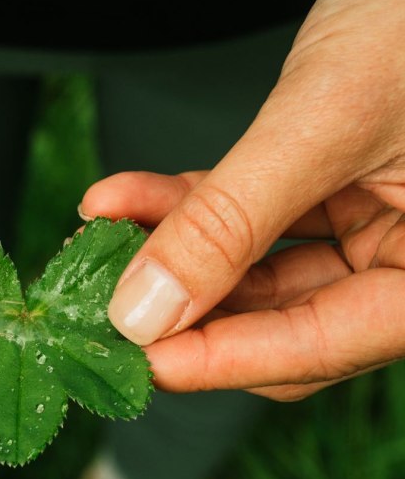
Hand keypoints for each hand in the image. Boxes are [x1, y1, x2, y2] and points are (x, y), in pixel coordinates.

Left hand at [81, 0, 404, 400]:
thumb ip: (230, 223)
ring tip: (101, 238)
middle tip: (106, 310)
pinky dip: (193, 210)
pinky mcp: (343, 191)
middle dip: (189, 311)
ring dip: (176, 257)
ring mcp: (378, 227)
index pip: (320, 346)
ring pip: (260, 275)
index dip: (222, 360)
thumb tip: (144, 313)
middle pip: (285, 324)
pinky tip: (125, 201)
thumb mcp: (321, 118)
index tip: (139, 361)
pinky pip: (258, 220)